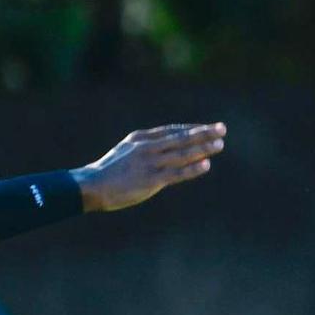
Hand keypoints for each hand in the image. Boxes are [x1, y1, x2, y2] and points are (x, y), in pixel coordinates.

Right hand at [73, 123, 223, 211]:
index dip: (191, 129)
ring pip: (182, 153)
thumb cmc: (109, 172)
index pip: (172, 130)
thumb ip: (145, 149)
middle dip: (203, 133)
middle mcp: (147, 147)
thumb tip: (164, 149)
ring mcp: (149, 163)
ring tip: (220, 145)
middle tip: (222, 128)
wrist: (92, 185)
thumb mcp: (126, 152)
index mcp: (140, 138)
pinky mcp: (151, 180)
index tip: (208, 128)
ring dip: (203, 148)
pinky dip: (192, 168)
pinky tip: (206, 165)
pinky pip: (176, 173)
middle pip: (181, 137)